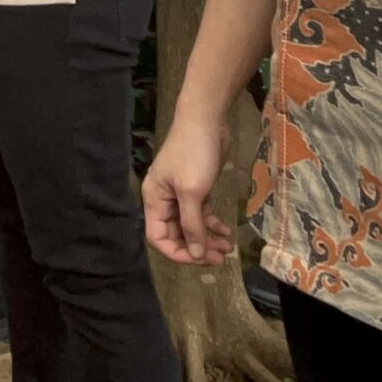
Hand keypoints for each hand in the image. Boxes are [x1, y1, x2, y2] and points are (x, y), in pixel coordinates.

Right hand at [142, 112, 236, 264]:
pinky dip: (212, 224)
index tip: (199, 260)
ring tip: (227, 247)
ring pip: (191, 225)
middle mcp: (164, 199)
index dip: (177, 252)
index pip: (158, 237)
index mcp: (154, 200)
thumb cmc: (194, 155)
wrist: (205, 121)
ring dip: (207, 238)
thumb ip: (192, 225)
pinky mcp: (196, 187)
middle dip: (196, 247)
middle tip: (220, 258)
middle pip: (176, 234)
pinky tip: (226, 231)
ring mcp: (180, 193)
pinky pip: (201, 213)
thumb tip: (194, 254)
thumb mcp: (192, 193)